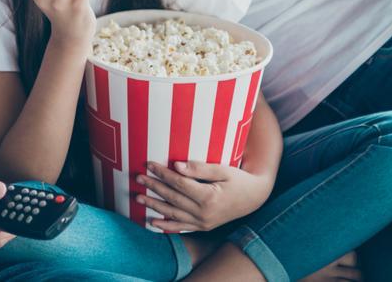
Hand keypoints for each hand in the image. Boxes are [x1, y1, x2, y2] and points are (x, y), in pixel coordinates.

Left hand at [135, 160, 271, 231]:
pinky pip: (181, 227)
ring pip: (173, 214)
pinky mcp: (203, 227)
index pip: (179, 183)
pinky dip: (166, 226)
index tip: (149, 164)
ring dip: (154, 206)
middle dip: (154, 187)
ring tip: (138, 197)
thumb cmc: (238, 179)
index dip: (162, 173)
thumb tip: (176, 166)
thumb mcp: (223, 170)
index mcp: (208, 197)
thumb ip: (200, 168)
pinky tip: (152, 221)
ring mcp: (203, 222)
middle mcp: (204, 213)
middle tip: (138, 178)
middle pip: (173, 198)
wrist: (254, 198)